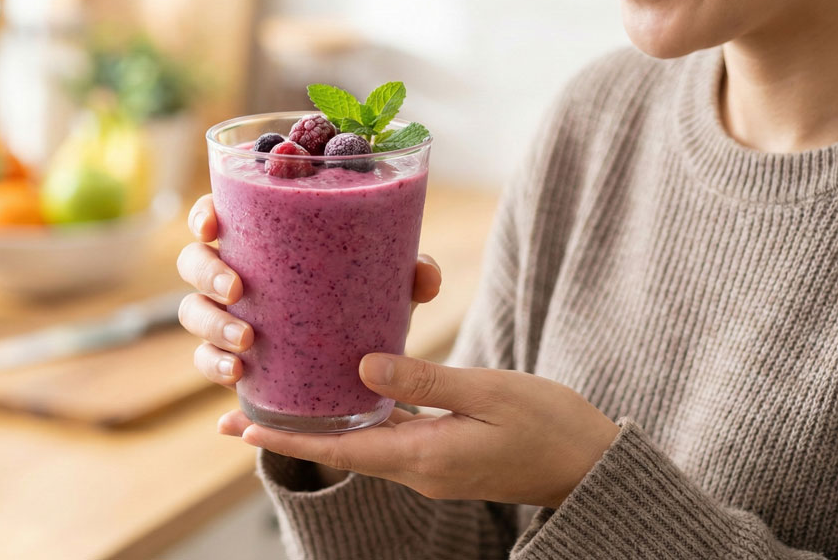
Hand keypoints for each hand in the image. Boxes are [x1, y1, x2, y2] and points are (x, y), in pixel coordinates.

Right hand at [176, 194, 442, 387]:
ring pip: (193, 311)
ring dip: (212, 323)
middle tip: (238, 287)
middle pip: (194, 259)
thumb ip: (408, 273)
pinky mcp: (230, 355)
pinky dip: (215, 365)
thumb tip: (425, 275)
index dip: (204, 213)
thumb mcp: (386, 283)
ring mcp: (226, 314)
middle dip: (208, 271)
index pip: (218, 212)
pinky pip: (206, 359)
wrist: (358, 359)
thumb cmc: (361, 296)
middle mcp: (234, 269)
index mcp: (261, 235)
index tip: (212, 224)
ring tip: (247, 339)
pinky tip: (237, 374)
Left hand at [219, 354, 619, 508]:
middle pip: (344, 449)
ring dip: (326, 424)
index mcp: (427, 458)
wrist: (593, 464)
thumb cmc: (551, 425)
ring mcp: (434, 467)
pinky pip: (394, 436)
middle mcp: (421, 470)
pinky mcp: (447, 457)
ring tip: (286, 398)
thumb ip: (426, 381)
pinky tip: (353, 394)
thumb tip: (363, 367)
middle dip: (295, 429)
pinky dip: (365, 418)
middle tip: (244, 409)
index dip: (291, 437)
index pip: (344, 450)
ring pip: (366, 442)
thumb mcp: (490, 394)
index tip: (244, 427)